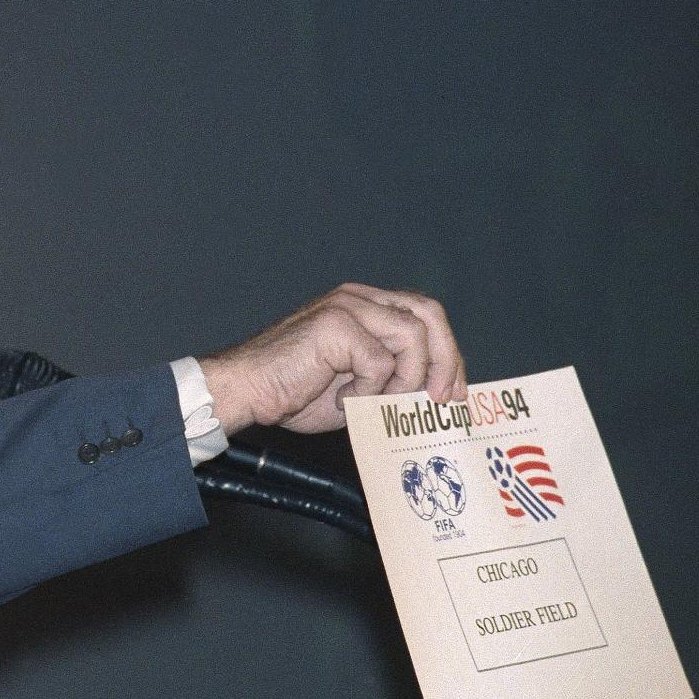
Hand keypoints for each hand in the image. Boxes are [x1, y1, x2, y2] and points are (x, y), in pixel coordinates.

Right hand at [199, 283, 466, 435]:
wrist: (246, 392)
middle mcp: (358, 297)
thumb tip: (439, 394)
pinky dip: (368, 390)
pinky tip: (341, 399)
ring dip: (403, 380)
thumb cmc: (292, 392)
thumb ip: (393, 378)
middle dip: (444, 360)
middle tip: (439, 400)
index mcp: (365, 305)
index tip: (452, 394)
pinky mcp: (336, 323)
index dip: (447, 354)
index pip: (425, 316)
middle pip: (429, 313)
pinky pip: (380, 361)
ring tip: (372, 401)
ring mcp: (347, 306)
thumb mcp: (357, 385)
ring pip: (412, 337)